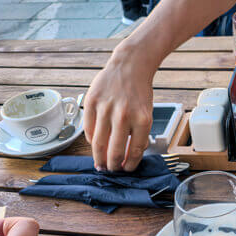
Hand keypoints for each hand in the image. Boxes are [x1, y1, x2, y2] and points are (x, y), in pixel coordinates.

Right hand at [84, 43, 154, 171]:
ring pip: (99, 143)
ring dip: (99, 158)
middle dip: (112, 166)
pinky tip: (95, 143)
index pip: (135, 151)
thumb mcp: (146, 113)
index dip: (130, 165)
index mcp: (142, 119)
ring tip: (100, 164)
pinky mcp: (92, 102)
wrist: (130, 66)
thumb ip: (138, 134)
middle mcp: (124, 115)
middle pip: (115, 151)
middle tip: (110, 170)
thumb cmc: (139, 92)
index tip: (126, 169)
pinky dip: (91, 140)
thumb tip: (126, 157)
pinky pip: (89, 129)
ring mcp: (106, 108)